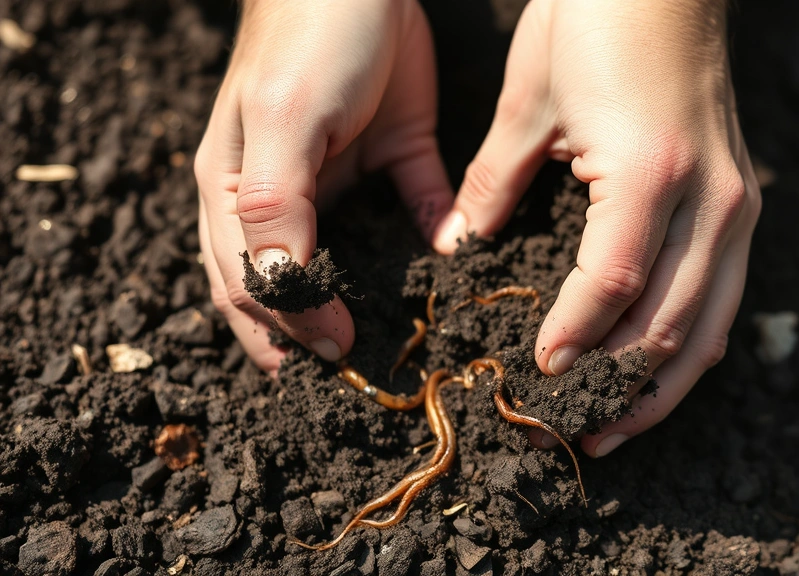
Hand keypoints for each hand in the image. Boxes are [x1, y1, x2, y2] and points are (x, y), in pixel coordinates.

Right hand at [196, 0, 452, 370]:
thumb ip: (274, 208)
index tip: (339, 354)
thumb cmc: (306, 38)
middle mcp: (282, 199)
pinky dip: (434, 246)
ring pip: (351, 263)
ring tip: (391, 351)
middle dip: (311, 337)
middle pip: (291, 288)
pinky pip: (417, 217)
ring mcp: (340, 182)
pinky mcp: (397, 159)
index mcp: (235, 194)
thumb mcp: (283, 122)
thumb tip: (283, 290)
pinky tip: (449, 270)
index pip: (251, 284)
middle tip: (353, 381)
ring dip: (367, 306)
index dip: (286, 329)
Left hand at [432, 0, 760, 455]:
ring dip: (659, 387)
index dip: (572, 341)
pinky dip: (689, 345)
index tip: (534, 377)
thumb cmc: (592, 20)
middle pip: (668, 325)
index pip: (611, 288)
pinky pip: (722, 296)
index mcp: (651, 174)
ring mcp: (736, 203)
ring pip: (708, 326)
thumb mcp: (528, 104)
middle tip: (567, 430)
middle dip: (615, 389)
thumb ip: (492, 188)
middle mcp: (710, 199)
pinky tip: (654, 375)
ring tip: (612, 429)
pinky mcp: (741, 201)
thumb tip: (459, 250)